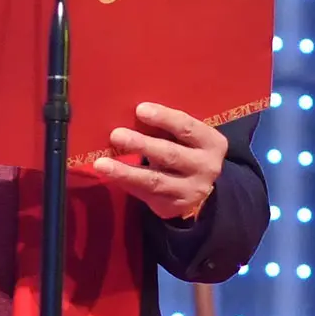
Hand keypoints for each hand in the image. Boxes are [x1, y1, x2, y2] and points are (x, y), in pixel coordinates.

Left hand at [92, 102, 226, 220]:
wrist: (200, 185)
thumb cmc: (186, 148)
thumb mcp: (186, 135)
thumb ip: (167, 126)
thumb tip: (132, 112)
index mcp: (211, 142)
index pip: (187, 127)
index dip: (164, 118)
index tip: (140, 109)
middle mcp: (206, 168)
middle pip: (170, 155)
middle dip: (142, 144)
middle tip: (116, 135)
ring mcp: (191, 190)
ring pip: (155, 181)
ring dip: (126, 172)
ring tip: (103, 164)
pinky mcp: (174, 206)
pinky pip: (147, 195)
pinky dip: (127, 183)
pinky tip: (110, 175)